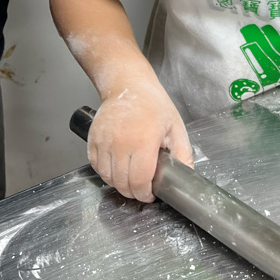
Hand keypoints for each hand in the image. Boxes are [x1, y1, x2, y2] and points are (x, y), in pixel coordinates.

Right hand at [88, 81, 193, 202]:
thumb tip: (187, 173)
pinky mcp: (93, 139)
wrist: (128, 84)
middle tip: (141, 190)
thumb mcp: (175, 126)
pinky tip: (117, 170)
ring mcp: (104, 141)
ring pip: (107, 177)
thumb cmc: (153, 104)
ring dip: (119, 185)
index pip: (139, 180)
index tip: (150, 195)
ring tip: (130, 181)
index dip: (144, 194)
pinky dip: (105, 173)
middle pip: (122, 183)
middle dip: (133, 193)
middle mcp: (120, 143)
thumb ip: (182, 152)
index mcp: (143, 141)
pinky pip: (95, 166)